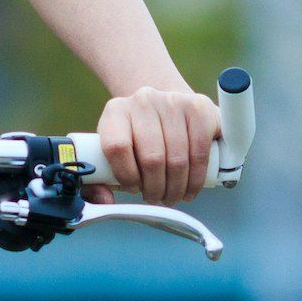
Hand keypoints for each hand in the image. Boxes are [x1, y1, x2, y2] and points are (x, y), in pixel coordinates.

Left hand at [83, 86, 220, 205]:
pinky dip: (197, 178)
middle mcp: (143, 100)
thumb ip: (102, 176)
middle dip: (156, 189)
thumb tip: (105, 200)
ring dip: (177, 188)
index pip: (116, 147)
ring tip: (173, 196)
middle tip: (158, 199)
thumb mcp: (115, 148)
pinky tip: (191, 187)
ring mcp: (173, 101)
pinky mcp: (199, 107)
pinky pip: (200, 152)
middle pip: (151, 158)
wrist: (167, 107)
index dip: (126, 176)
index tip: (134, 189)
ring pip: (177, 159)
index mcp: (116, 110)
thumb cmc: (139, 137)